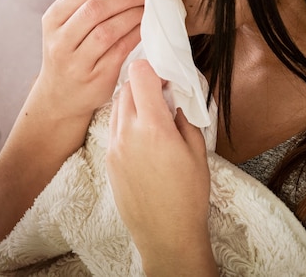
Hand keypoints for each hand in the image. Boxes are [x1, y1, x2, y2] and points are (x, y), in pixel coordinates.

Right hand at [35, 0, 151, 122]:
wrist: (59, 98)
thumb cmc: (69, 53)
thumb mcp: (66, 25)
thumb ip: (87, 3)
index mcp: (53, 18)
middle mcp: (61, 40)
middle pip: (97, 8)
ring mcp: (77, 62)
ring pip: (109, 30)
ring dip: (134, 14)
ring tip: (148, 6)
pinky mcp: (96, 78)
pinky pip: (120, 50)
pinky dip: (136, 34)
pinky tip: (145, 26)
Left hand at [107, 61, 216, 275]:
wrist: (166, 236)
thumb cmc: (188, 195)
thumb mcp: (197, 150)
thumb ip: (184, 116)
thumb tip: (174, 96)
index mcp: (153, 127)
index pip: (140, 74)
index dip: (153, 68)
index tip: (166, 76)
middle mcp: (127, 133)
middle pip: (126, 86)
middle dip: (144, 82)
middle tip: (162, 93)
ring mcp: (114, 147)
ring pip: (117, 105)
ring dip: (133, 100)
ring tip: (153, 115)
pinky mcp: (108, 160)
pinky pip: (114, 126)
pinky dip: (126, 119)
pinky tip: (143, 134)